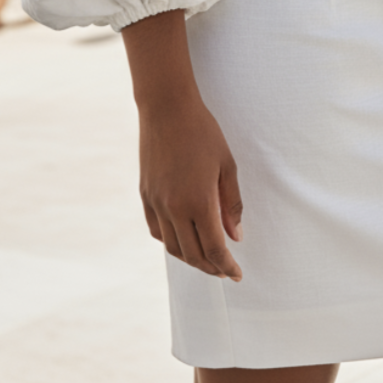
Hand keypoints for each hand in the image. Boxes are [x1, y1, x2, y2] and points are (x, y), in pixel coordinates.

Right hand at [138, 92, 243, 280]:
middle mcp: (174, 208)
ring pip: (172, 247)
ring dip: (191, 259)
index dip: (227, 266)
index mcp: (198, 201)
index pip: (214, 248)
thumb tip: (236, 237)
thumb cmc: (202, 132)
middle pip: (193, 254)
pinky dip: (170, 242)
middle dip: (211, 267)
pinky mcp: (145, 195)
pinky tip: (182, 240)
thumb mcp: (226, 165)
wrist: (167, 108)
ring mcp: (156, 203)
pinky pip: (157, 230)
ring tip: (207, 259)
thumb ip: (231, 204)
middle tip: (225, 270)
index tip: (237, 275)